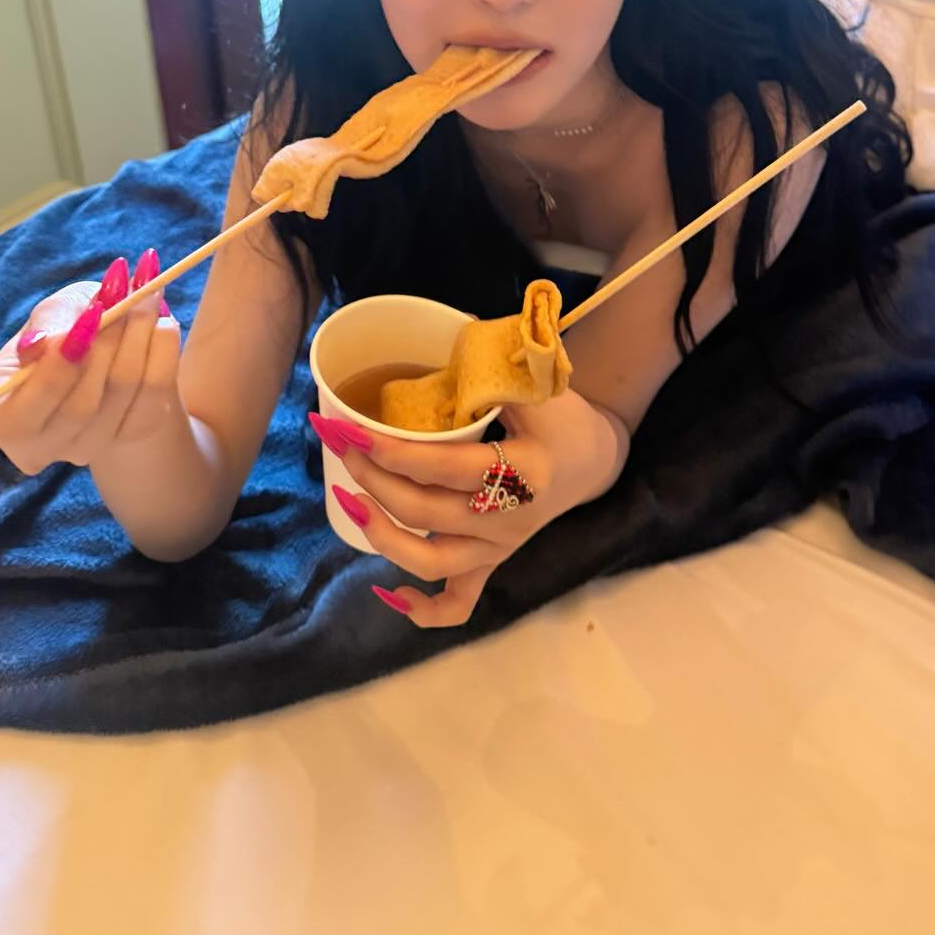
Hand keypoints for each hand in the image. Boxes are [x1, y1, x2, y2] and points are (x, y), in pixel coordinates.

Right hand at [0, 251, 182, 474]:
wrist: (102, 350)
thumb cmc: (61, 328)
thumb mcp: (47, 314)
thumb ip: (46, 323)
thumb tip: (42, 343)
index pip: (24, 413)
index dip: (59, 366)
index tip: (90, 315)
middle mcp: (39, 447)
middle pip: (82, 405)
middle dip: (108, 340)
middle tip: (125, 291)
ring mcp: (88, 449)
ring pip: (123, 394)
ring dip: (139, 336)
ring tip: (146, 294)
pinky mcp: (132, 434)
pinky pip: (155, 394)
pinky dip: (162, 351)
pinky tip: (160, 321)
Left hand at [312, 388, 625, 628]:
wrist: (592, 458)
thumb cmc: (561, 415)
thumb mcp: (538, 386)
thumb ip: (494, 369)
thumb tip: (444, 325)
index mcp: (525, 472)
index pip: (448, 468)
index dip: (396, 453)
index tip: (354, 430)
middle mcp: (512, 519)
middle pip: (428, 512)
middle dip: (375, 480)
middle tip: (342, 446)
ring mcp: (501, 548)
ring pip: (434, 562)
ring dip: (384, 536)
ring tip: (349, 503)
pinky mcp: (494, 563)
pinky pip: (461, 602)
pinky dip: (425, 609)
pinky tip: (390, 595)